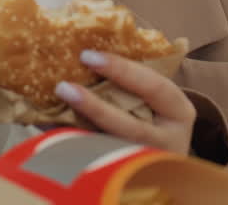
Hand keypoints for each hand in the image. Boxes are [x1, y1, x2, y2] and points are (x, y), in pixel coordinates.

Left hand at [54, 50, 195, 154]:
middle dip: (95, 108)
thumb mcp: (156, 96)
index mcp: (179, 113)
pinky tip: (49, 130)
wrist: (163, 154)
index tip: (87, 55)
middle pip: (130, 128)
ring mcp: (147, 163)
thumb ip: (132, 78)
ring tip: (47, 114)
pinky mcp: (126, 176)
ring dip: (77, 132)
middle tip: (63, 87)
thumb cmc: (155, 111)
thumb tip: (83, 52)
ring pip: (111, 149)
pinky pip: (96, 161)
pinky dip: (71, 145)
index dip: (122, 70)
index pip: (155, 87)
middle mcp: (168, 142)